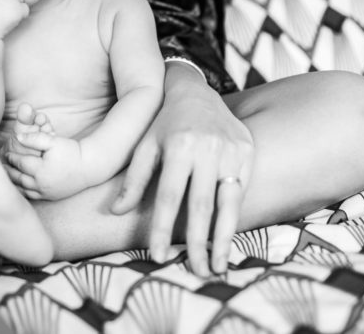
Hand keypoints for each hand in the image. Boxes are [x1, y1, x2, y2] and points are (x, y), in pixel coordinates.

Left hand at [3, 132, 86, 200]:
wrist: (89, 166)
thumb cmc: (71, 151)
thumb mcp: (53, 141)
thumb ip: (35, 138)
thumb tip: (18, 137)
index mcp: (40, 169)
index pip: (20, 163)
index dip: (11, 157)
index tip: (5, 152)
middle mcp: (41, 183)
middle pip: (18, 177)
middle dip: (8, 171)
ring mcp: (45, 192)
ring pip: (22, 189)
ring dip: (12, 182)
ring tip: (4, 176)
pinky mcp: (50, 197)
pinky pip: (31, 196)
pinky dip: (21, 191)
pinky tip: (16, 187)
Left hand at [111, 63, 252, 275]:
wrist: (195, 91)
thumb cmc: (162, 123)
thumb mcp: (143, 145)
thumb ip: (133, 179)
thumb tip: (116, 212)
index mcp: (178, 145)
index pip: (169, 196)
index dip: (162, 228)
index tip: (158, 256)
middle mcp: (207, 147)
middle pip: (201, 205)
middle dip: (198, 242)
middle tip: (196, 272)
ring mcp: (231, 149)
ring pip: (230, 202)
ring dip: (224, 238)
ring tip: (218, 266)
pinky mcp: (247, 151)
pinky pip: (242, 191)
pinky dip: (235, 217)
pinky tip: (228, 239)